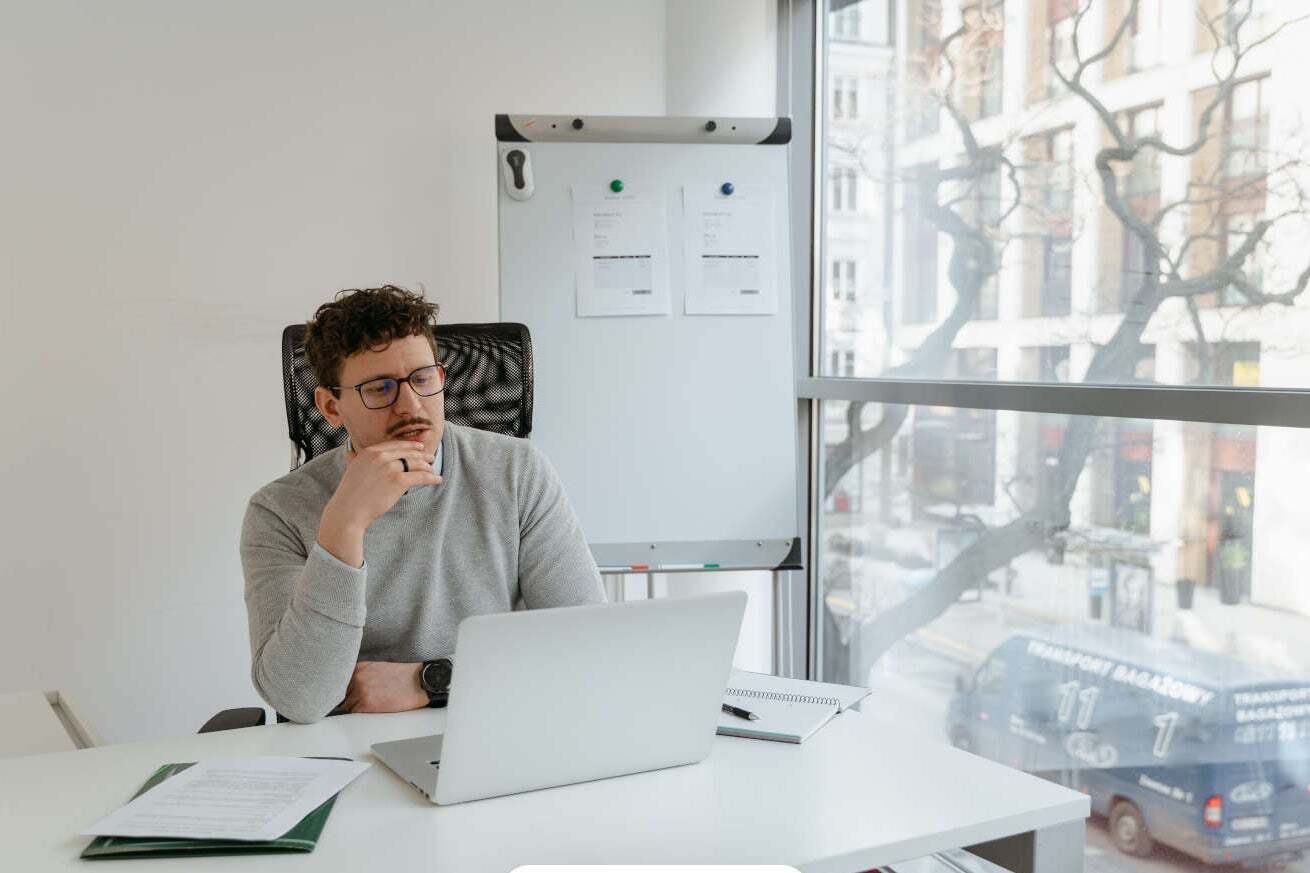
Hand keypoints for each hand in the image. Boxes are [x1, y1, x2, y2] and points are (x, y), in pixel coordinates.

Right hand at [318, 440, 440, 565]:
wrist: (348, 511)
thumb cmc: (350, 495)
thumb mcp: (351, 471)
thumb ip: (355, 460)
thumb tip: (351, 454)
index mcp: (369, 451)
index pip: (395, 445)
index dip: (410, 445)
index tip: (419, 447)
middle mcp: (380, 456)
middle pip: (407, 452)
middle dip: (422, 455)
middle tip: (431, 458)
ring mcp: (389, 467)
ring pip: (415, 463)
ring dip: (427, 467)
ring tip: (433, 470)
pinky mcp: (398, 481)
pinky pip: (420, 476)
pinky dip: (431, 478)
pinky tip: (437, 480)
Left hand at [340, 661, 428, 713]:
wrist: (419, 681)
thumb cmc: (403, 677)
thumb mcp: (378, 669)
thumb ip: (362, 677)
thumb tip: (351, 689)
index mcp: (359, 668)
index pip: (340, 683)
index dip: (343, 692)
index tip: (344, 697)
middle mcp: (357, 677)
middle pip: (341, 695)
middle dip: (347, 700)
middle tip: (359, 703)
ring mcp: (360, 690)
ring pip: (347, 706)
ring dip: (354, 708)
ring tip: (370, 706)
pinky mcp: (367, 703)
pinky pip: (354, 713)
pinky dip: (360, 714)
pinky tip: (371, 710)